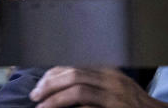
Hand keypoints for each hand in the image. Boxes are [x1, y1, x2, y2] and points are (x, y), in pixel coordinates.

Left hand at [29, 67, 167, 107]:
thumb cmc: (132, 105)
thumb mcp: (114, 87)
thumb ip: (93, 82)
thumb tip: (64, 82)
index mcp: (107, 70)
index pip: (75, 64)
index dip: (53, 73)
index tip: (40, 84)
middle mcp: (111, 79)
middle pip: (73, 74)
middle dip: (50, 84)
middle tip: (35, 96)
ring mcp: (115, 95)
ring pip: (78, 90)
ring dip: (55, 100)